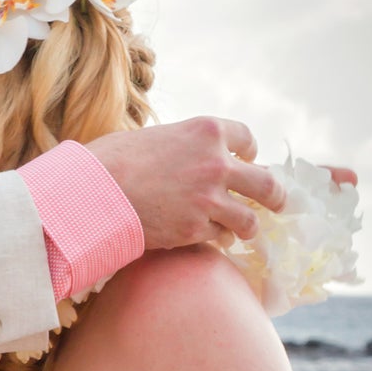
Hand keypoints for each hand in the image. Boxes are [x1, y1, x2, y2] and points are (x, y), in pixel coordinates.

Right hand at [88, 116, 285, 249]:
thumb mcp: (154, 137)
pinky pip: (220, 237)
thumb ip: (180, 147)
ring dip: (248, 226)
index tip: (248, 161)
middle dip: (275, 195)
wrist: (93, 192)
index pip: (247, 139)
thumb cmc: (111, 160)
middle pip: (265, 183)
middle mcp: (216, 163)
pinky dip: (217, 239)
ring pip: (249, 219)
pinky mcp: (196, 229)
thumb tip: (183, 158)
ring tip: (244, 231)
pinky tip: (210, 238)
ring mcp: (209, 199)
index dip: (249, 152)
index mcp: (206, 131)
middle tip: (278, 203)